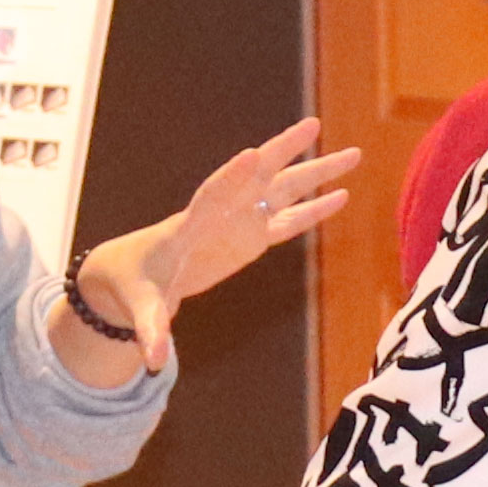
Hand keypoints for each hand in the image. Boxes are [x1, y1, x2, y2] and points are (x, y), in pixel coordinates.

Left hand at [63, 118, 360, 373]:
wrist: (134, 275)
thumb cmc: (134, 286)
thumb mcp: (142, 308)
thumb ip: (151, 330)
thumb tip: (155, 360)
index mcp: (189, 226)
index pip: (211, 197)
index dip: (230, 178)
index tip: (251, 154)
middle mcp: (220, 215)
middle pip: (255, 178)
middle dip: (283, 152)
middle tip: (312, 126)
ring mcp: (239, 222)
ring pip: (282, 192)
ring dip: (316, 173)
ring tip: (353, 154)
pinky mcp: (251, 238)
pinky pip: (288, 220)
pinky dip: (314, 209)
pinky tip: (342, 195)